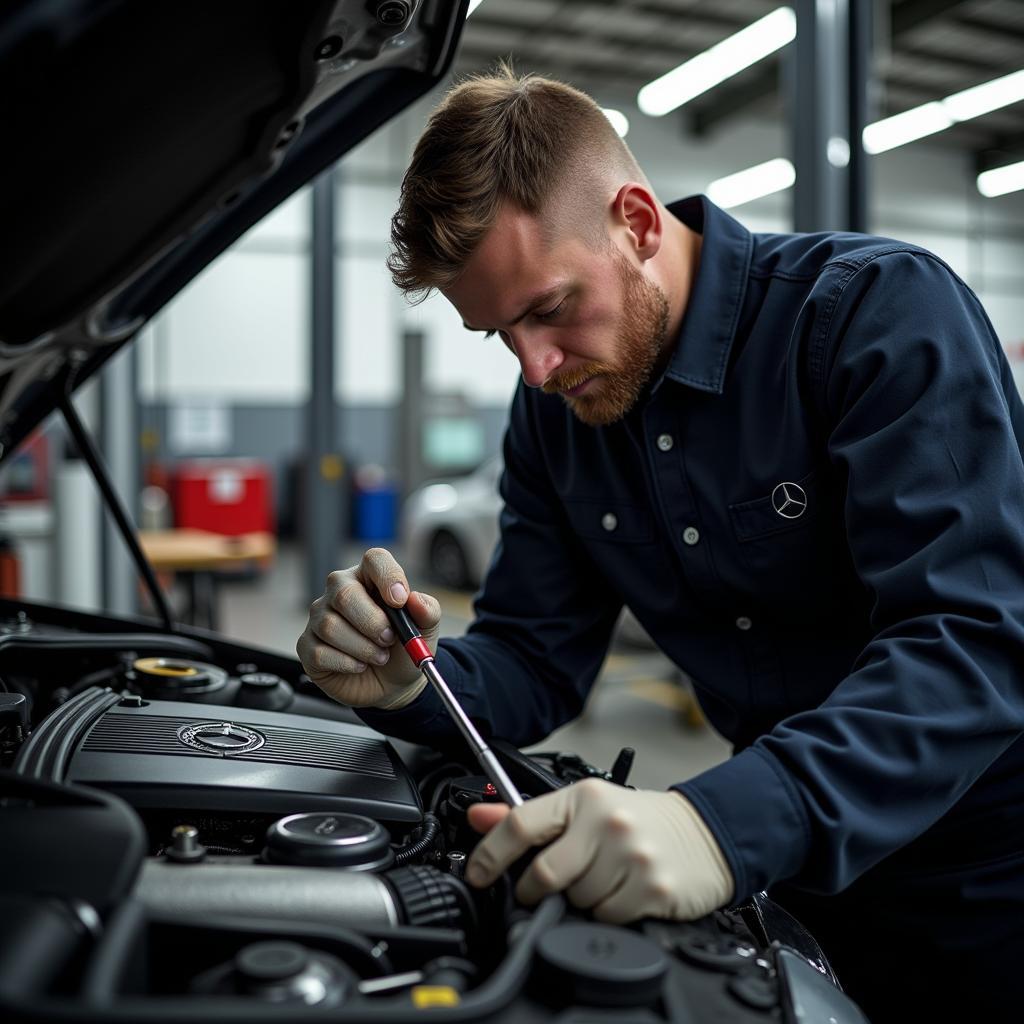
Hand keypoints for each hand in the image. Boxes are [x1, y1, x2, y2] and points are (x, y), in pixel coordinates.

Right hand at [296, 547, 440, 709]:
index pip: (374, 560)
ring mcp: (319, 617)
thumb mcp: (424, 631)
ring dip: (363, 648)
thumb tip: (416, 600)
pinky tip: (360, 666)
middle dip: (372, 621)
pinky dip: (347, 663)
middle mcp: (340, 591)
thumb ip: (427, 611)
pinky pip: (320, 652)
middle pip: (344, 593)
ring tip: (380, 656)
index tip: (400, 601)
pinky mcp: (307, 646)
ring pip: (331, 626)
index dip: (388, 576)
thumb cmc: (403, 649)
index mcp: (370, 578)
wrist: (392, 684)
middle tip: (389, 639)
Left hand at [464, 778, 733, 923]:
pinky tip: (623, 891)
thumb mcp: (584, 807)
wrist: (705, 833)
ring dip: (579, 899)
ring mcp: (631, 855)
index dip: (490, 854)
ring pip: (575, 899)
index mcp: (584, 797)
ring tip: (602, 878)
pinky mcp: (651, 887)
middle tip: (546, 887)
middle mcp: (607, 821)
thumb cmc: (639, 820)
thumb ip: (530, 816)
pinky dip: (606, 912)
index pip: (522, 824)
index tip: (478, 874)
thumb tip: (479, 816)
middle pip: (545, 872)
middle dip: (535, 889)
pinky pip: (605, 916)